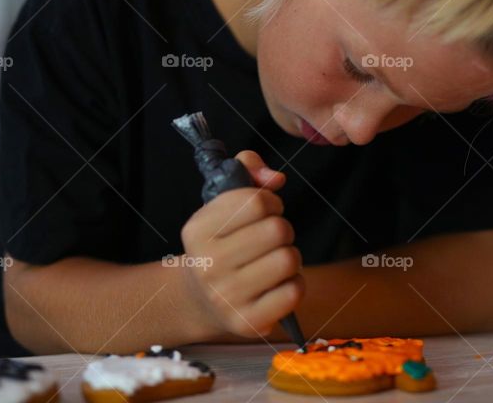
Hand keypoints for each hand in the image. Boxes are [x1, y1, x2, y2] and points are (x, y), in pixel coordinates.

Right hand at [178, 150, 302, 337]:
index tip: (264, 210)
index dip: (270, 201)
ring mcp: (226, 297)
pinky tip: (277, 284)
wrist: (200, 300)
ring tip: (273, 260)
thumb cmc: (221, 243)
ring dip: (290, 256)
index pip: (255, 201)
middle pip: (277, 230)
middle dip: (282, 229)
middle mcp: (207, 265)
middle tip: (271, 238)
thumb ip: (247, 169)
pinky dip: (295, 283)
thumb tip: (275, 178)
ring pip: (289, 259)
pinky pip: (294, 291)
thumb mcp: (222, 202)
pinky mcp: (248, 322)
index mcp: (197, 230)